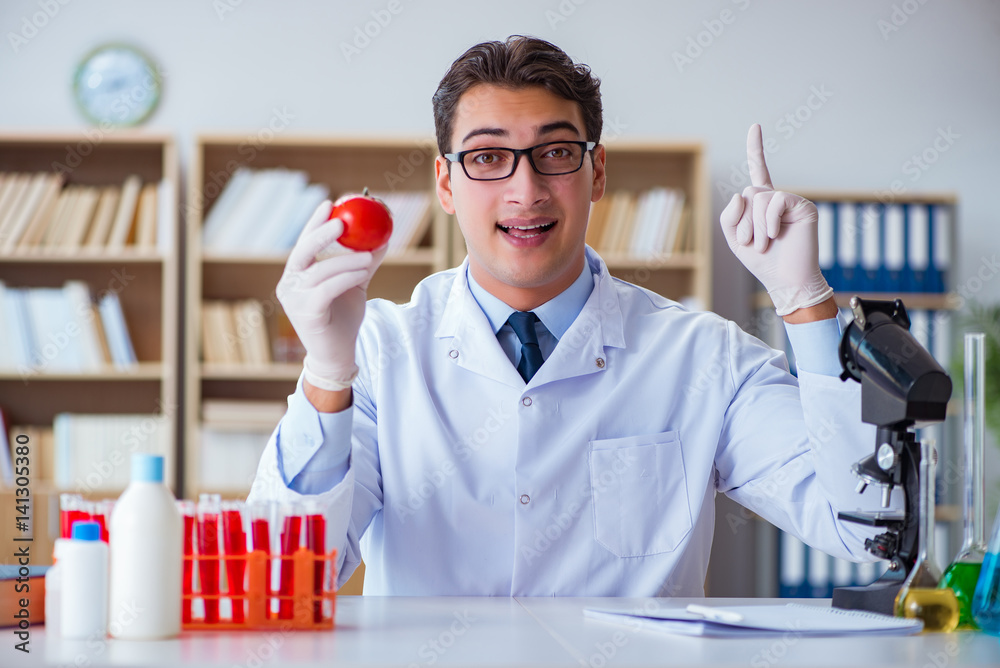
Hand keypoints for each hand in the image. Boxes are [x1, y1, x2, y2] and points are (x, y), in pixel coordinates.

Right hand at [276, 200, 386, 390]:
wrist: (338, 353)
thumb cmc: (342, 318)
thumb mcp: (354, 284)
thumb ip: (363, 262)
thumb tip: (382, 238)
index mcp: (297, 274)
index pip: (303, 243)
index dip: (314, 222)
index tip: (329, 204)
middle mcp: (290, 284)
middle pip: (302, 251)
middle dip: (321, 233)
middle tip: (342, 222)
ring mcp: (294, 300)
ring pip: (320, 271)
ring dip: (346, 260)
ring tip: (367, 257)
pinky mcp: (306, 313)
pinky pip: (327, 288)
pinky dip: (346, 277)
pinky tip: (362, 272)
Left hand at [720, 124, 832, 315]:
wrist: (787, 281)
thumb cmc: (763, 262)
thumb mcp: (735, 240)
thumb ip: (729, 216)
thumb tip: (741, 193)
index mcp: (760, 204)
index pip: (758, 171)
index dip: (756, 149)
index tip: (756, 126)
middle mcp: (776, 198)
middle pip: (747, 193)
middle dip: (743, 222)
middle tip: (754, 243)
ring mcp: (790, 201)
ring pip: (757, 198)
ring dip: (755, 226)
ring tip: (765, 243)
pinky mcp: (803, 206)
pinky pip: (774, 201)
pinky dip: (768, 221)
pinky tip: (775, 235)